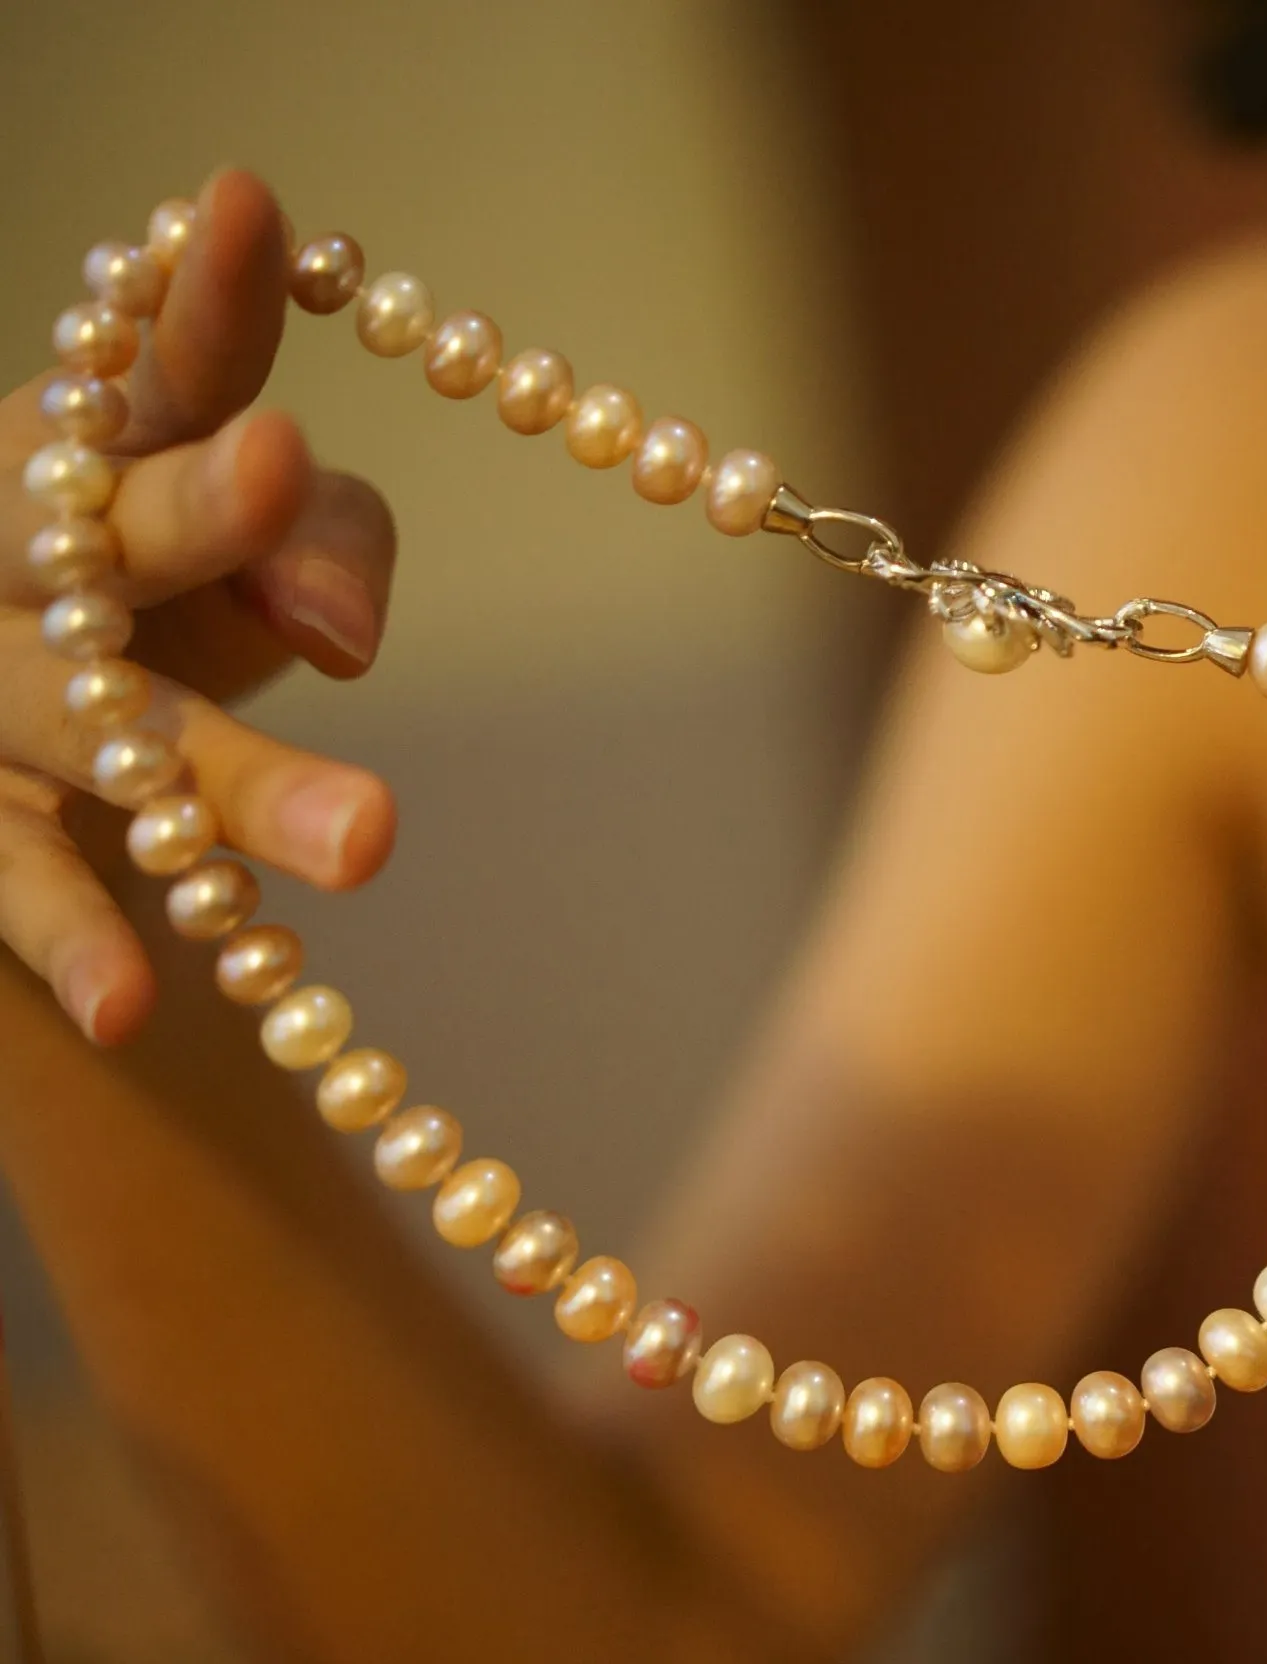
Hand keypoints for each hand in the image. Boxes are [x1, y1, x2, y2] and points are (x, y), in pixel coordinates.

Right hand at [5, 168, 397, 1045]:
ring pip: (107, 728)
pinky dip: (77, 947)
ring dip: (240, 780)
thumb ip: (327, 549)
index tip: (245, 201)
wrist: (6, 738)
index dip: (200, 288)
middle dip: (194, 500)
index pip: (161, 360)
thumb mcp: (251, 548)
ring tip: (379, 837)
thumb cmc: (164, 596)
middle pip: (113, 525)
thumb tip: (345, 634)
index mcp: (95, 452)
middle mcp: (25, 559)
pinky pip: (18, 886)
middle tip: (272, 455)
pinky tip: (136, 1010)